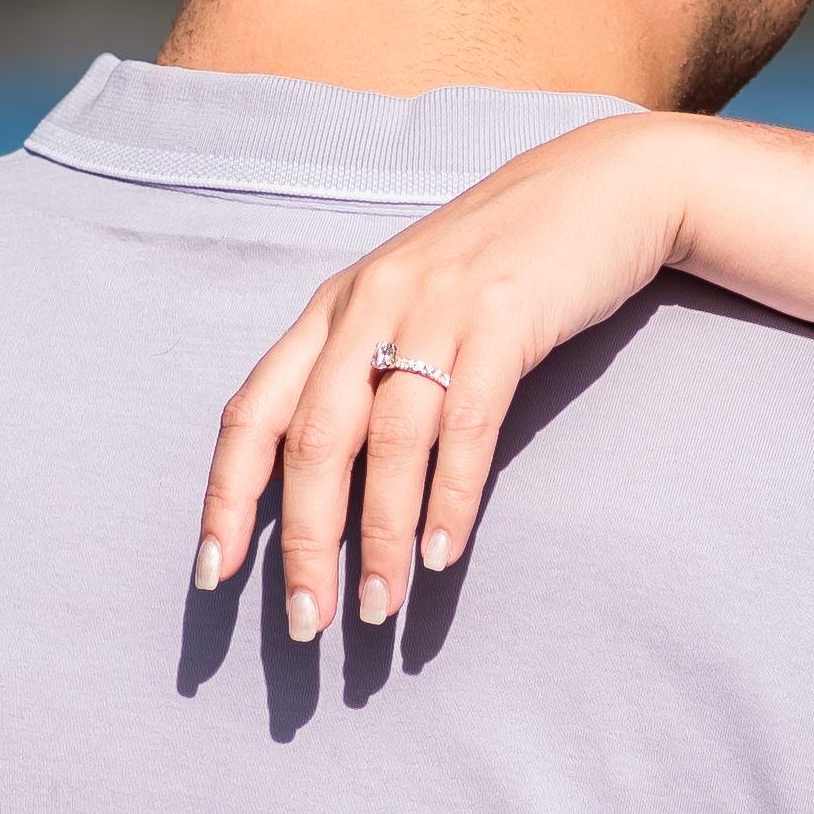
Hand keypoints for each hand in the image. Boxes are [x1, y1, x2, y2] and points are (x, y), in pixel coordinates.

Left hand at [194, 115, 813, 632]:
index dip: (225, 498)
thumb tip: (327, 485)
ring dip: (380, 538)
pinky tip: (444, 555)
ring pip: (387, 444)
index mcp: (332, 308)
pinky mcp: (504, 319)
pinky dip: (449, 498)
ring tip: (380, 610)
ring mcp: (436, 309)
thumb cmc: (500, 263)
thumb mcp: (410, 304)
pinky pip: (465, 426)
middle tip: (307, 625)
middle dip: (303, 541)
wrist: (601, 188)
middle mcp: (368, 305)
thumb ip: (364, 373)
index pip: (252, 413)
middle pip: (312, 440)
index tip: (212, 577)